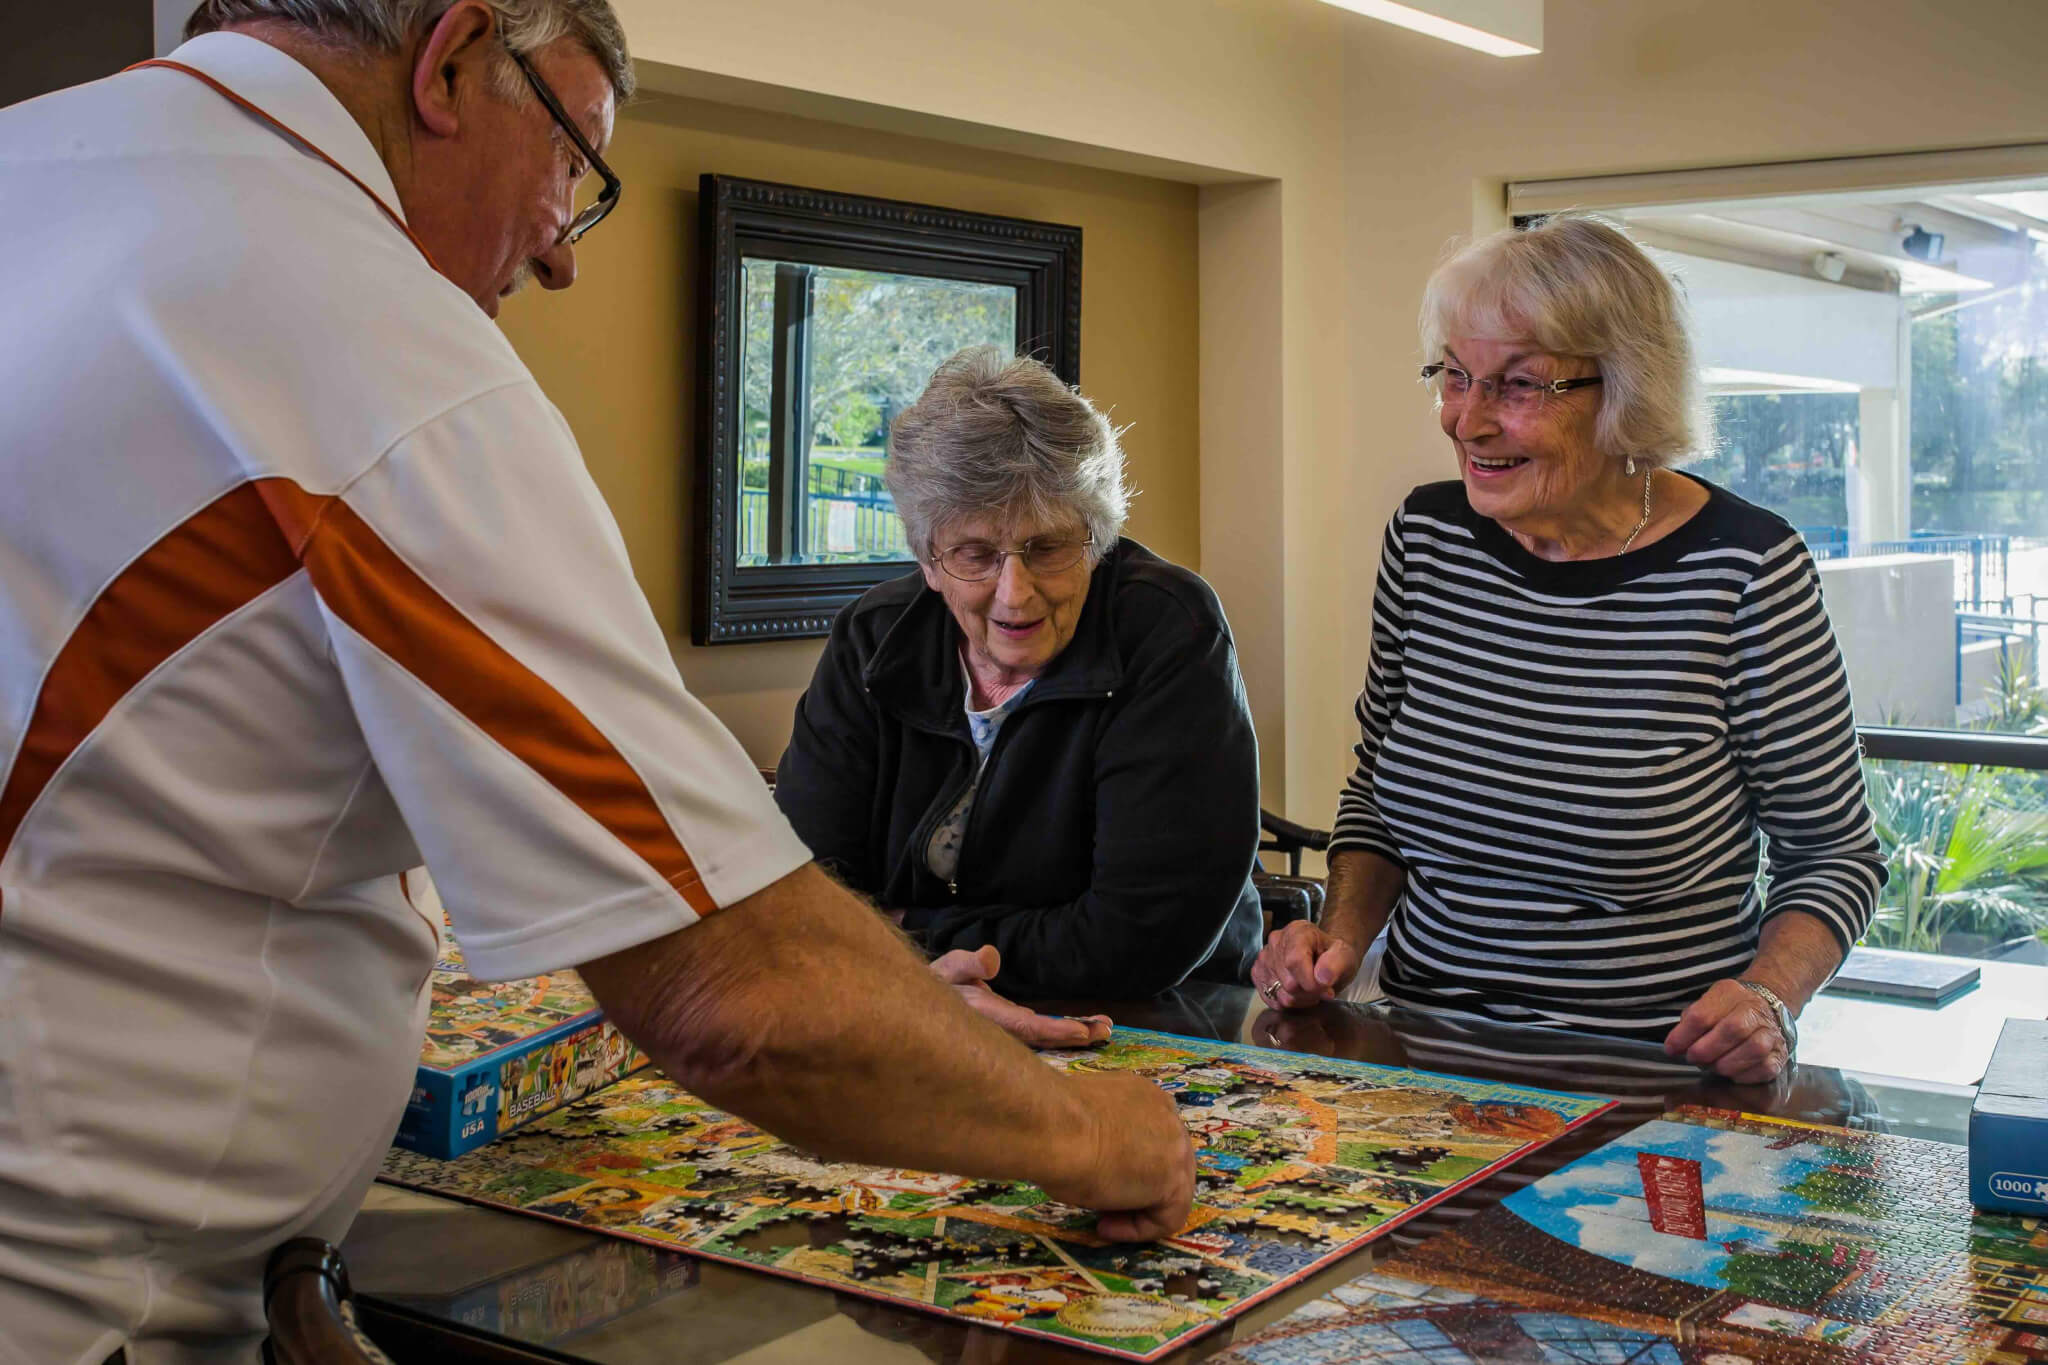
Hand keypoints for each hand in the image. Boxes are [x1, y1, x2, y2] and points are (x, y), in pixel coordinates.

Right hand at [929, 946, 1110, 1049]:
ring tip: (1103, 1028)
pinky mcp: (1012, 1029)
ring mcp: (1009, 1032)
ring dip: (1075, 1034)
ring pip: (1045, 1038)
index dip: (1053, 1030)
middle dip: (1075, 1036)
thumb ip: (968, 963)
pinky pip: (1041, 1034)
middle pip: (1043, 1038)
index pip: (1025, 1026)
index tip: (1080, 1031)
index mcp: (986, 1016)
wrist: (925, 1005)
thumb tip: (992, 959)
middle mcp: (1001, 1030)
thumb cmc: (938, 984)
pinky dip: (1063, 1031)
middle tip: (1105, 1030)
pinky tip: (1083, 1028)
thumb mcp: (948, 968)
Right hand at [1042, 1071, 1195, 1242]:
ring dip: (1137, 1211)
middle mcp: (1166, 1115)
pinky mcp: (1173, 1178)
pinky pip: (1167, 1216)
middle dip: (1138, 1190)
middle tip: (1103, 1206)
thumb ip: (1104, 1137)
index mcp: (1144, 1095)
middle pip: (1167, 1163)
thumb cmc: (1053, 1121)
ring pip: (1171, 1191)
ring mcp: (1175, 1145)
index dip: (1128, 1166)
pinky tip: (1107, 1226)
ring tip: (1103, 1221)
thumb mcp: (1084, 1122)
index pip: (1150, 1138)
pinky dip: (1139, 1229)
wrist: (1051, 1128)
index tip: (1098, 1180)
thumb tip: (1096, 1158)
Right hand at [1250, 920, 1361, 1009]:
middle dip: (1309, 992)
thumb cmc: (1333, 955)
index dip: (1311, 982)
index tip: (1326, 989)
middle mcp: (1276, 941)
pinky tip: (1298, 992)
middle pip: (1288, 982)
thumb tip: (1322, 978)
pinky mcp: (1258, 973)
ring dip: (1300, 999)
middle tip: (1321, 988)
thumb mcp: (1345, 956)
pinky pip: (1272, 999)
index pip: (1294, 961)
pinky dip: (1287, 1002)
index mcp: (1297, 931)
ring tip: (1310, 989)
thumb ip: (1336, 963)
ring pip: (1280, 994)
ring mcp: (1264, 958)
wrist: (1324, 957)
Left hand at [1663, 979, 1789, 1083]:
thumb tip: (1675, 1047)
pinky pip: (1765, 1068)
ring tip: (1713, 1066)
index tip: (1671, 1049)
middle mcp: (1754, 1010)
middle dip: (1707, 1049)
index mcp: (1729, 994)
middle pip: (1733, 1029)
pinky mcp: (1781, 1054)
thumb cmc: (1728, 1010)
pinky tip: (1732, 1072)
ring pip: (1754, 1049)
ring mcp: (1772, 1032)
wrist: (1767, 1008)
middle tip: (1693, 1058)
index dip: (1683, 1035)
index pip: (1703, 1014)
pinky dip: (1745, 1074)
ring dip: (1726, 1063)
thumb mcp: (1708, 1004)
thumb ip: (1691, 1022)